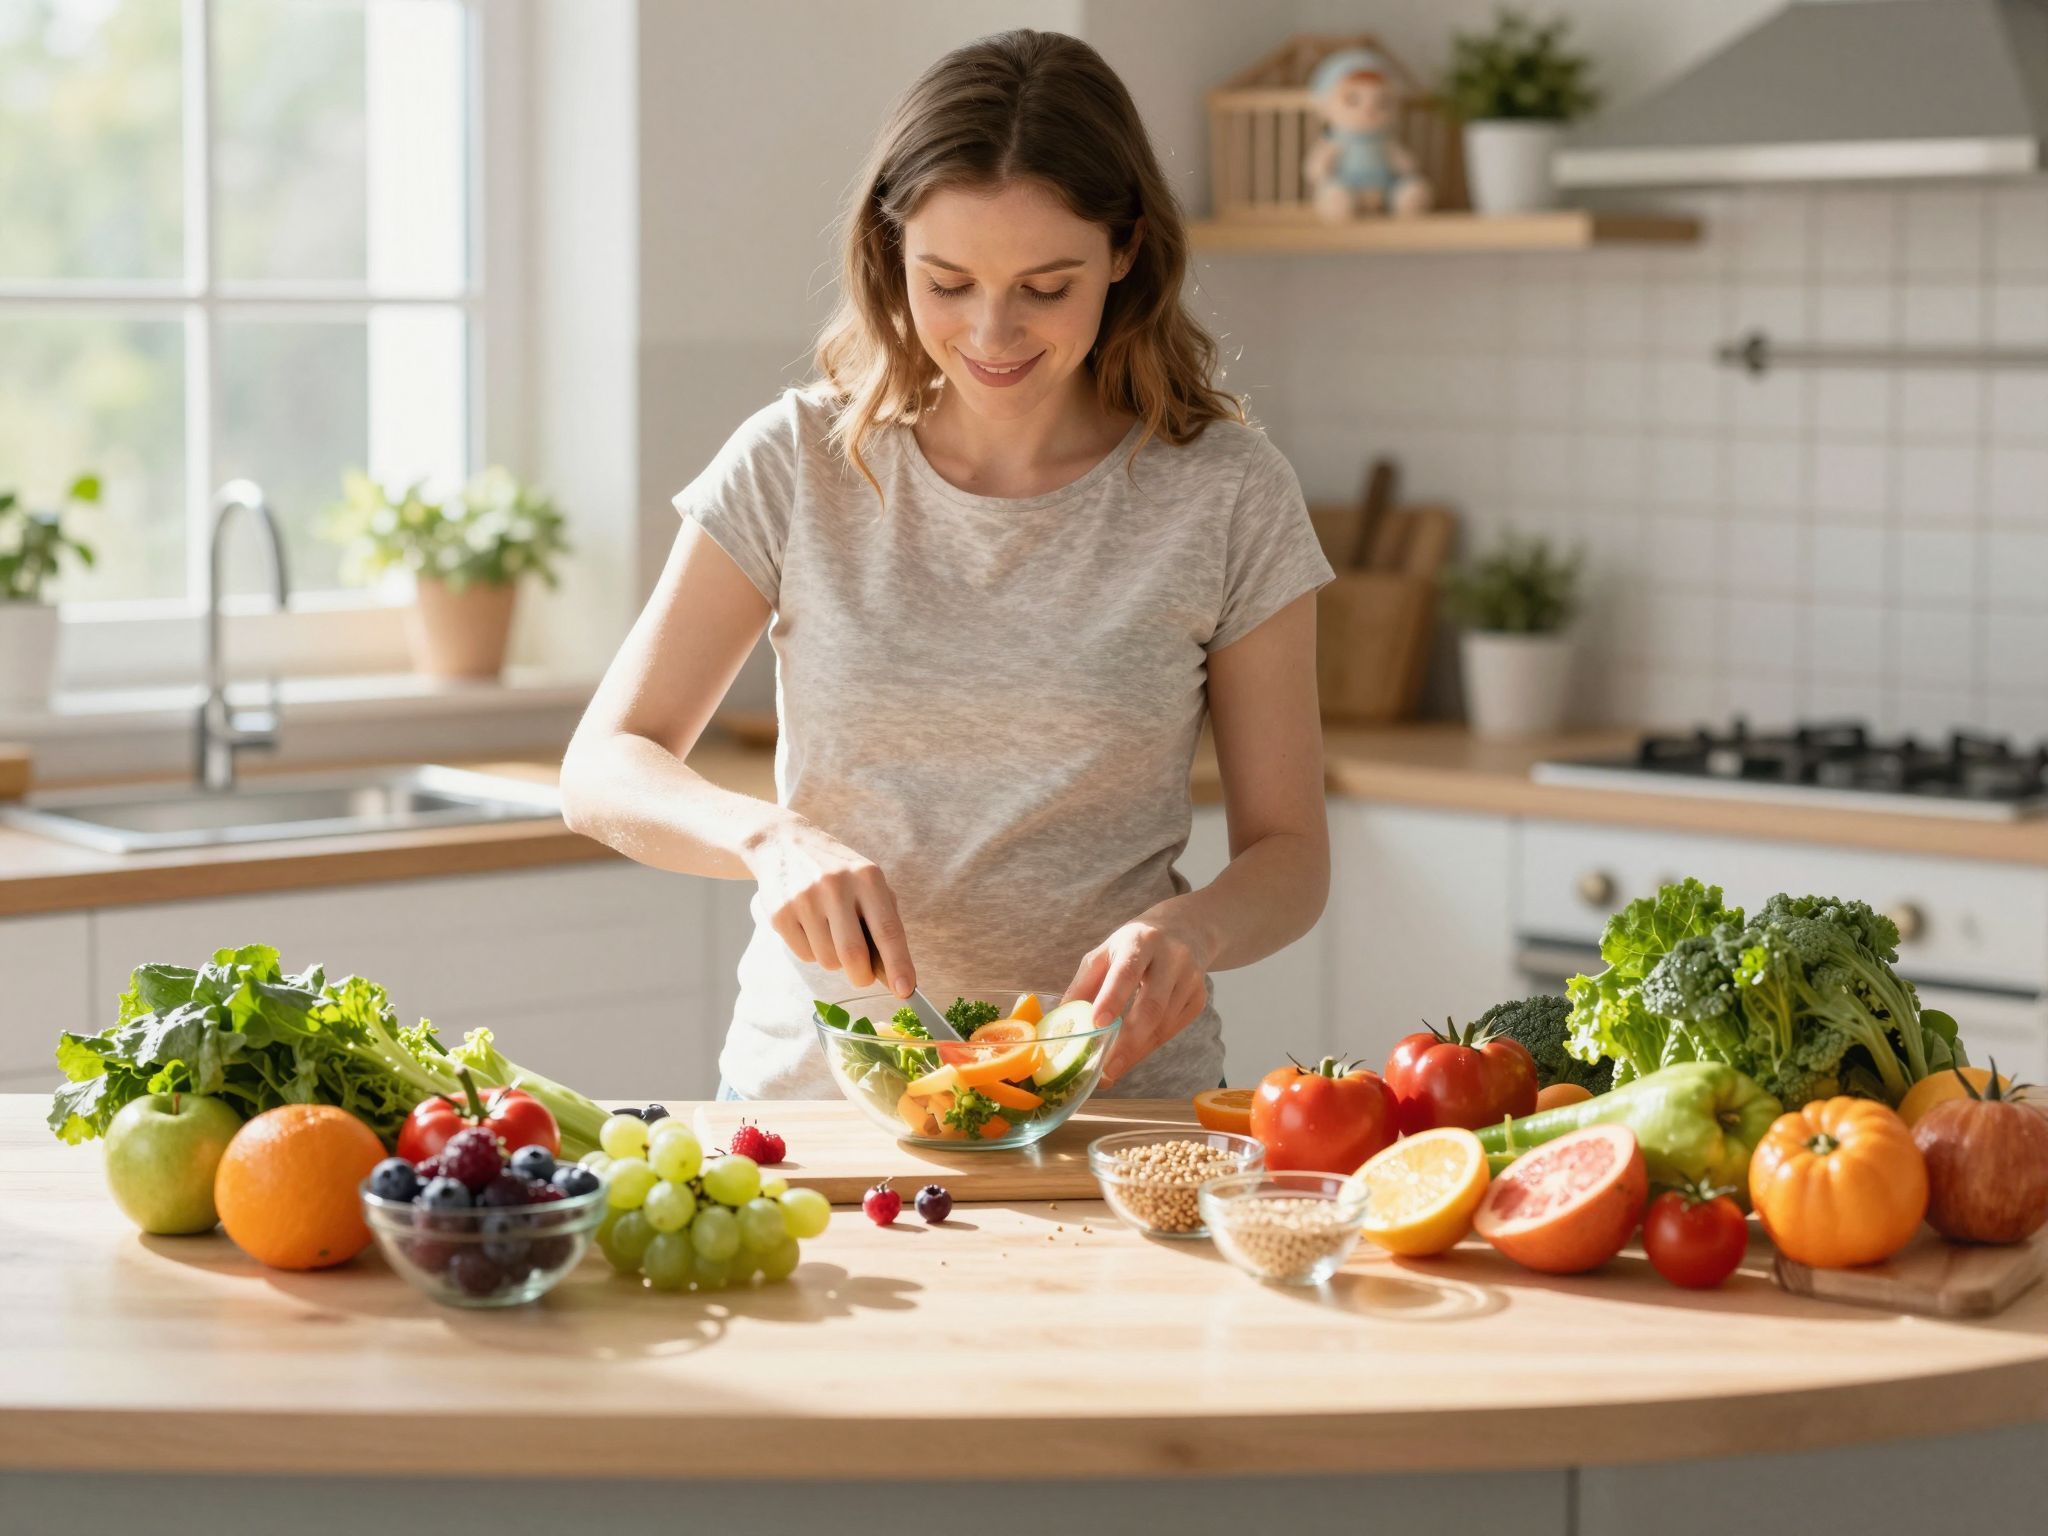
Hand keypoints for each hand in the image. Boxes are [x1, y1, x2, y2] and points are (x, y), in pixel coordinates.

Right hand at [742, 816, 913, 996]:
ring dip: (835, 960)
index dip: (898, 964)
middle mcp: (835, 886)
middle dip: (862, 976)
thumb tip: (895, 974)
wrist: (784, 845)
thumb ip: (884, 922)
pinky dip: (812, 951)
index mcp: (867, 877)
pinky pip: (805, 955)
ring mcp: (804, 899)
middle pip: (853, 955)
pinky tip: (809, 926)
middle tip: (863, 975)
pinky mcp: (780, 913)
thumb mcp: (868, 884)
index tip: (905, 991)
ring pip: (828, 960)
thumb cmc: (838, 873)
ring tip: (830, 932)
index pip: (887, 930)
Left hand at [1062, 911, 1209, 1084]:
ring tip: (1112, 1069)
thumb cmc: (1134, 946)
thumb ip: (1084, 985)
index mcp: (1142, 941)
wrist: (1184, 931)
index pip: (1128, 970)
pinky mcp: (1199, 999)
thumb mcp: (1105, 953)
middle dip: (1128, 1041)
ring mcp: (1191, 979)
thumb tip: (1060, 1023)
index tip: (1098, 1024)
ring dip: (1136, 1051)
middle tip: (1106, 1069)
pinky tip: (1131, 1054)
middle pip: (1153, 1005)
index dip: (1113, 997)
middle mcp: (1172, 958)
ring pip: (1164, 1024)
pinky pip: (1172, 1031)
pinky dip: (1149, 1046)